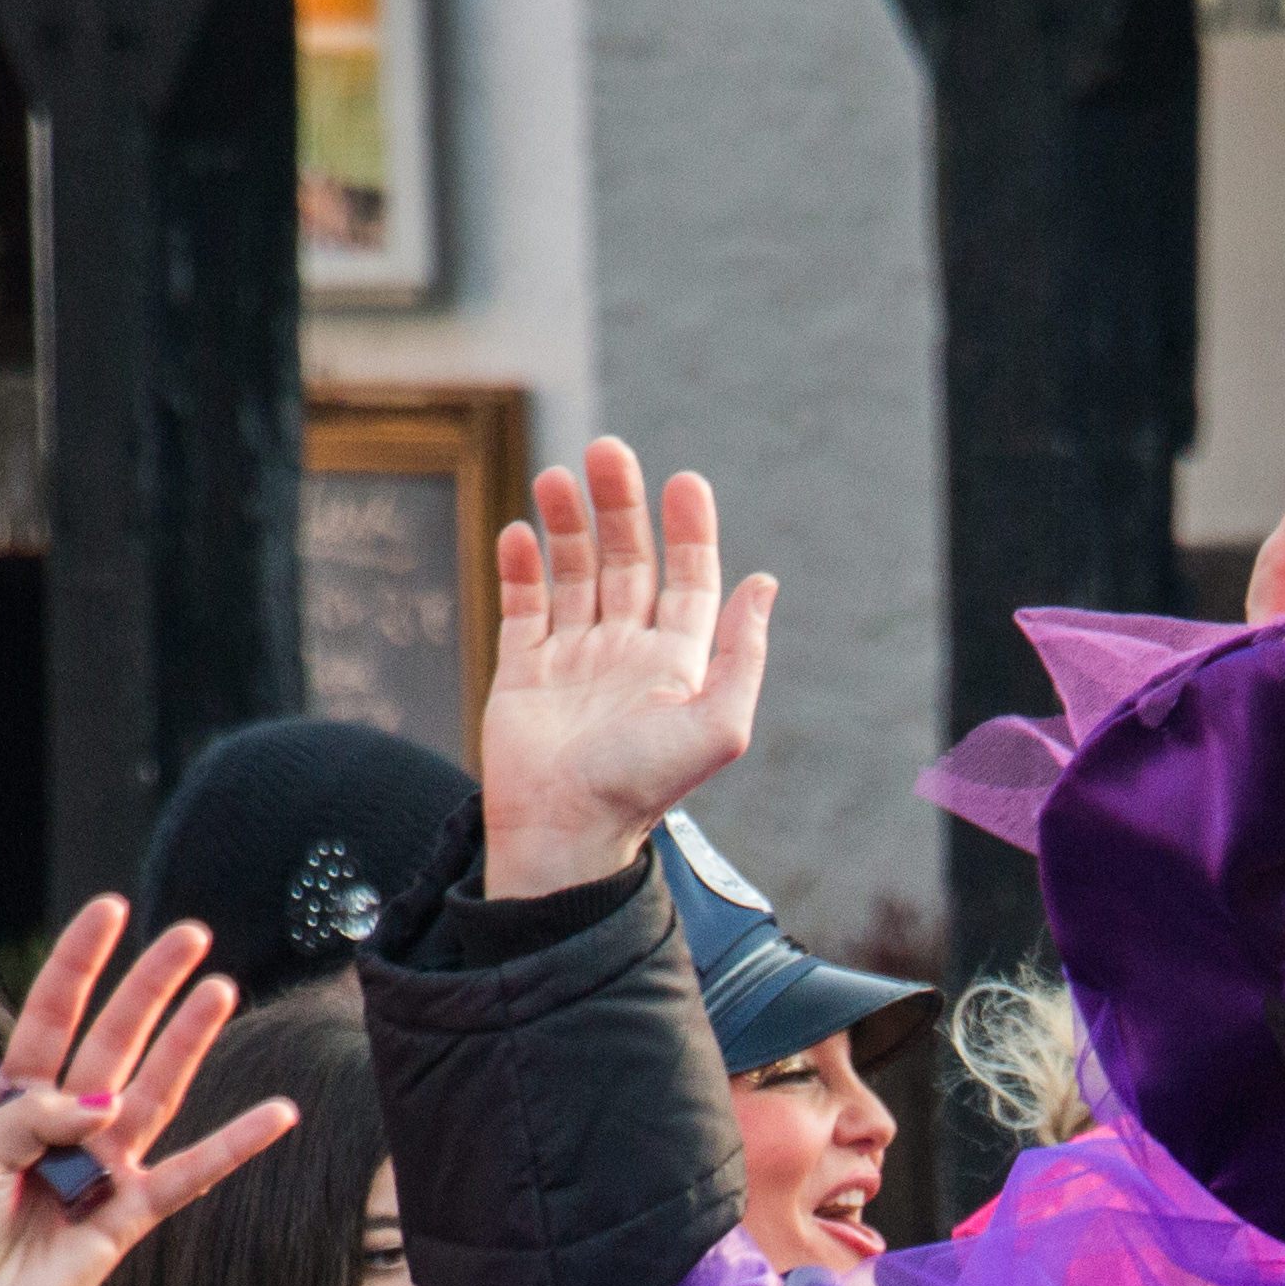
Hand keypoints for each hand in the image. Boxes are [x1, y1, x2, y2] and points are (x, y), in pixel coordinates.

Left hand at [0, 897, 300, 1285]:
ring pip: (157, 1091)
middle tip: (191, 936)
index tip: (113, 909)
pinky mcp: (129, 1218)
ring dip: (189, 1042)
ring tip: (221, 990)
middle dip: (150, 987)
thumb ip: (31, 1119)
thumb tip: (106, 1103)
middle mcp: (66, 1125)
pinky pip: (190, 1174)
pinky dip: (234, 1145)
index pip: (53, 1015)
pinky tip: (277, 1115)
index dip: (81, 963)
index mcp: (15, 1101)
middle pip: (116, 1040)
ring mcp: (103, 1169)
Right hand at [481, 440, 776, 901]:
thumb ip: (742, 655)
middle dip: (621, 506)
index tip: (684, 481)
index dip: (690, 530)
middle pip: (629, 562)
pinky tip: (520, 531)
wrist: (565, 833)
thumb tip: (764, 582)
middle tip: (608, 452)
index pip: (690, 580)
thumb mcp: (717, 725)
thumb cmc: (643, 788)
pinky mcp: (524, 673)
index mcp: (678, 663)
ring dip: (568, 524)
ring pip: (574, 574)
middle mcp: (628, 654)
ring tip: (557, 478)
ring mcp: (574, 660)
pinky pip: (523, 607)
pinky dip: (521, 566)